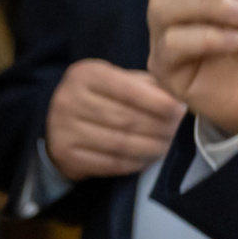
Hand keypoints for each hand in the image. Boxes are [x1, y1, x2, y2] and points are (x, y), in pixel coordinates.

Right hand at [46, 59, 186, 180]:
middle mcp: (69, 100)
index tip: (179, 109)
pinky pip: (110, 163)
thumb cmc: (97, 96)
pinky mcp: (66, 155)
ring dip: (150, 147)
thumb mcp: (115, 79)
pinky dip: (134, 163)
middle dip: (158, 126)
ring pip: (119, 144)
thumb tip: (176, 98)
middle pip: (125, 119)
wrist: (58, 120)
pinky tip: (147, 158)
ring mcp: (64, 130)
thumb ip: (143, 85)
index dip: (157, 102)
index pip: (127, 90)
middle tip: (176, 129)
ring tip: (166, 145)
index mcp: (85, 75)